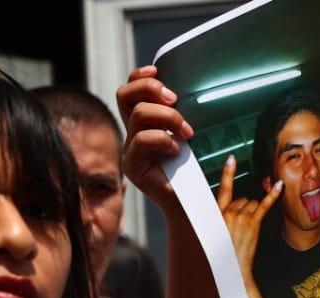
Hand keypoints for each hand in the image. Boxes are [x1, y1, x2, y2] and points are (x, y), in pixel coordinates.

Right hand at [116, 66, 193, 213]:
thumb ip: (181, 116)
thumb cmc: (195, 170)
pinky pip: (143, 140)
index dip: (139, 76)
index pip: (129, 90)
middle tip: (176, 100)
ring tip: (187, 133)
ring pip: (138, 114)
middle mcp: (132, 134)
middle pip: (124, 94)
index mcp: (143, 124)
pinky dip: (164, 139)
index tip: (158, 71)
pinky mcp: (131, 166)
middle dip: (151, 88)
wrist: (191, 205)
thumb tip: (189, 91)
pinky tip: (177, 150)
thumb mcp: (188, 135)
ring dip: (168, 117)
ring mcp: (129, 150)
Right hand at [217, 154, 281, 280]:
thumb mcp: (217, 233)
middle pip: (244, 199)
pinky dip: (272, 195)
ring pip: (254, 203)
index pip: (224, 189)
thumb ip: (224, 219)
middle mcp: (229, 212)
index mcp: (218, 214)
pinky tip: (279, 185)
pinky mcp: (253, 223)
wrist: (232, 268)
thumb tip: (236, 210)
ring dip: (254, 213)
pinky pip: (264, 205)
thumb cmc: (225, 252)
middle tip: (242, 228)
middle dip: (246, 209)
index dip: (228, 173)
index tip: (231, 158)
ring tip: (248, 230)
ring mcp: (241, 216)